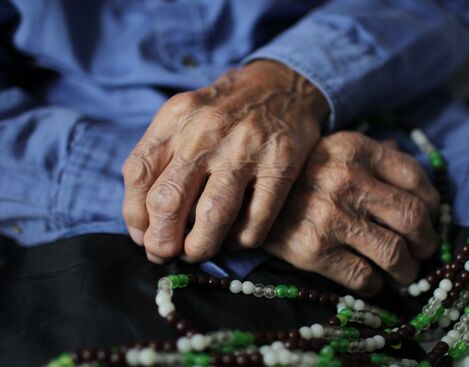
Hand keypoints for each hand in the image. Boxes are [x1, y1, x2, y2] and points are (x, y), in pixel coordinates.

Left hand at [122, 61, 328, 262]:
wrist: (280, 85)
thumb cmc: (224, 111)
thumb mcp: (184, 117)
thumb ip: (160, 158)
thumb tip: (144, 222)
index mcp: (175, 118)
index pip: (137, 175)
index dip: (135, 217)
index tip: (144, 235)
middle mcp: (206, 131)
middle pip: (167, 202)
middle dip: (161, 242)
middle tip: (166, 253)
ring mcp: (246, 148)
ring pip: (211, 217)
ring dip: (198, 248)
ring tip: (197, 251)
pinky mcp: (280, 165)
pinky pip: (254, 222)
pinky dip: (239, 242)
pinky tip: (235, 237)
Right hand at [263, 132, 439, 293]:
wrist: (243, 200)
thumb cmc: (296, 177)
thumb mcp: (332, 149)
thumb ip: (369, 152)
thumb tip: (401, 154)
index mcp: (355, 150)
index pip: (416, 178)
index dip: (431, 203)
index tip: (428, 218)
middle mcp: (346, 181)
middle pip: (413, 218)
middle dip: (427, 241)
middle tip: (424, 250)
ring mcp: (330, 217)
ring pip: (395, 254)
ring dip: (408, 270)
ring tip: (404, 272)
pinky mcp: (314, 251)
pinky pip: (364, 277)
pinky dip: (377, 285)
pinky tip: (374, 281)